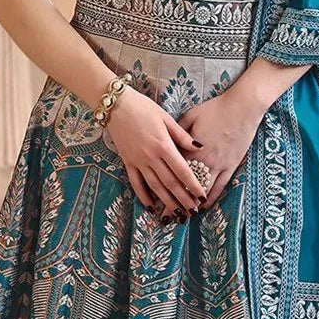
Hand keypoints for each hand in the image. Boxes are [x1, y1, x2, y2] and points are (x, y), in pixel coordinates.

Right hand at [107, 86, 205, 215]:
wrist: (116, 105)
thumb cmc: (143, 107)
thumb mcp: (166, 117)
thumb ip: (182, 136)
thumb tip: (199, 148)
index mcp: (164, 145)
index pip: (182, 171)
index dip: (193, 185)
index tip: (202, 196)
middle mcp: (151, 157)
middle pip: (170, 183)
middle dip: (183, 199)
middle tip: (193, 212)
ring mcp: (138, 161)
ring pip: (155, 187)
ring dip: (167, 202)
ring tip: (177, 214)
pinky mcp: (127, 162)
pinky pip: (136, 183)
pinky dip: (143, 196)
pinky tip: (151, 206)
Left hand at [176, 81, 266, 210]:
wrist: (242, 107)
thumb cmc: (215, 108)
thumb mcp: (191, 116)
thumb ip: (177, 132)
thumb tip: (166, 142)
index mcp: (189, 148)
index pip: (173, 172)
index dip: (163, 187)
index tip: (154, 201)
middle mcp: (203, 160)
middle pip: (186, 185)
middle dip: (175, 202)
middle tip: (166, 217)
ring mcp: (219, 164)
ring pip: (203, 189)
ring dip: (193, 204)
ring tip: (184, 216)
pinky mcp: (231, 165)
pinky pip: (220, 186)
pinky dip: (211, 197)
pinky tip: (203, 206)